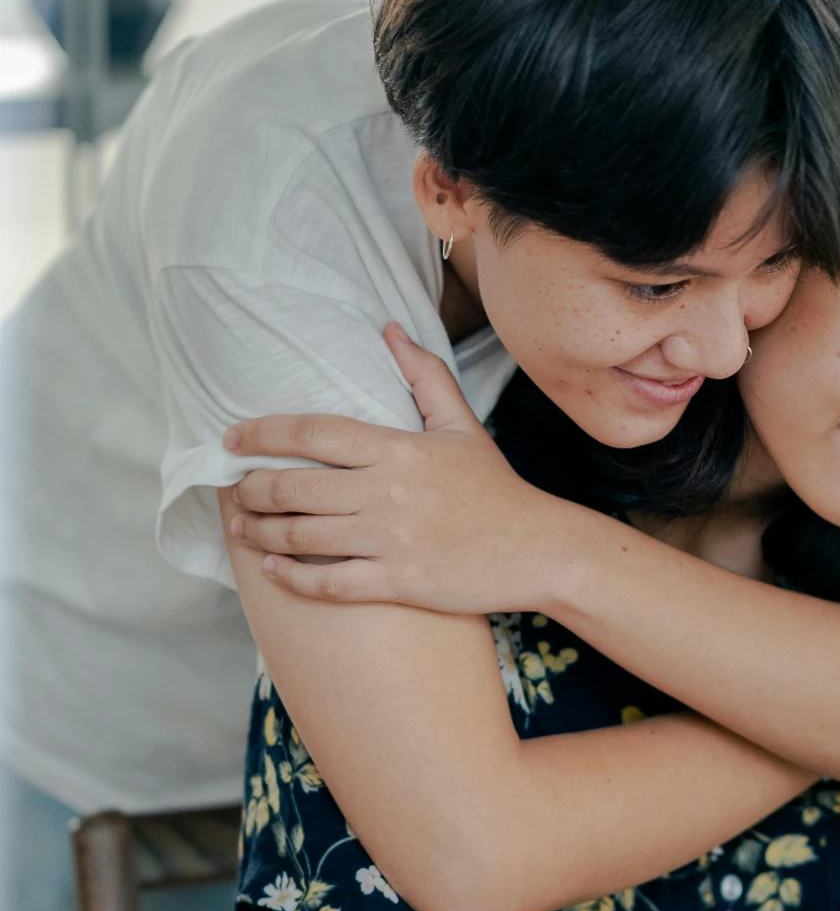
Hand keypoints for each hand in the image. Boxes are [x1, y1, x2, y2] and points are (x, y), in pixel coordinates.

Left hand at [224, 324, 591, 613]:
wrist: (537, 548)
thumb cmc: (495, 488)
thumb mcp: (462, 424)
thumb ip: (424, 375)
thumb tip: (388, 328)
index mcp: (396, 449)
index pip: (312, 433)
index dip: (262, 433)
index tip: (231, 437)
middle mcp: (385, 493)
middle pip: (294, 487)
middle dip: (252, 488)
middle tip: (236, 490)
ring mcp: (388, 540)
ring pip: (301, 535)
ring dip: (261, 532)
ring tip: (243, 527)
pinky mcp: (396, 582)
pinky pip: (329, 581)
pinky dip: (293, 576)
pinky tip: (274, 568)